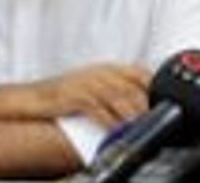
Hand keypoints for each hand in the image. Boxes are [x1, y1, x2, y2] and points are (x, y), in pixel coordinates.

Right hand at [35, 63, 151, 127]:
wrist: (34, 97)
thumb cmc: (65, 93)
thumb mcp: (95, 83)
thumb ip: (117, 87)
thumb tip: (141, 101)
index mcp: (108, 68)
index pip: (140, 72)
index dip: (154, 85)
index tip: (165, 99)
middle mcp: (101, 73)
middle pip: (132, 87)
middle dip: (146, 104)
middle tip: (157, 118)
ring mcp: (89, 84)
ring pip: (119, 99)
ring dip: (132, 114)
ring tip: (141, 126)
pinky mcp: (76, 97)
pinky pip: (98, 111)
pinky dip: (109, 122)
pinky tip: (116, 130)